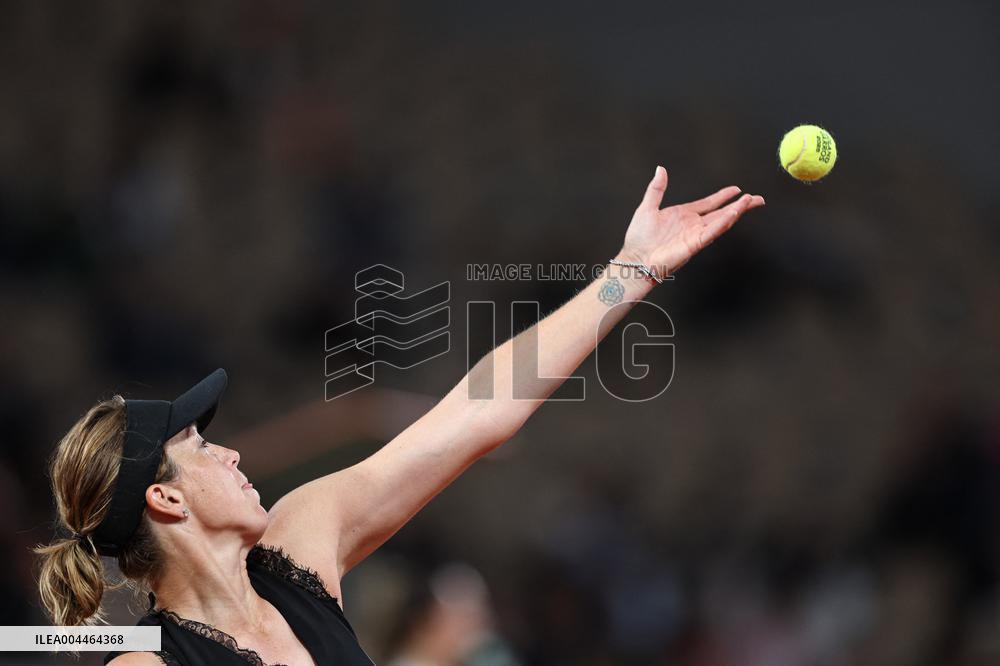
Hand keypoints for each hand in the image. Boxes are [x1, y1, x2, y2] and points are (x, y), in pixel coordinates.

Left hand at [618, 166, 764, 277]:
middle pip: (722, 212)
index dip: (723, 196)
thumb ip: (656, 188)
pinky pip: (712, 232)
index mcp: (684, 215)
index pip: (709, 203)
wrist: (635, 258)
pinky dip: (723, 223)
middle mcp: (693, 225)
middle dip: (740, 205)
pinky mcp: (694, 244)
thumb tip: (660, 169)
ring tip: (750, 202)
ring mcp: (695, 234)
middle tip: (757, 198)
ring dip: (736, 211)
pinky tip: (734, 214)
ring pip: (721, 221)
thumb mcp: (647, 206)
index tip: (736, 190)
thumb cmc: (639, 238)